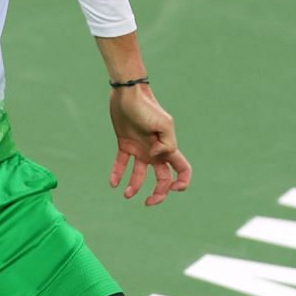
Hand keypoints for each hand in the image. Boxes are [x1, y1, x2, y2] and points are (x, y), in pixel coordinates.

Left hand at [109, 85, 192, 205]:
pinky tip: (113, 183)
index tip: (173, 189)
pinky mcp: (125, 144)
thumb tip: (157, 157)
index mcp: (168, 148)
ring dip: (135, 187)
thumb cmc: (148, 107)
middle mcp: (156, 152)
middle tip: (148, 202)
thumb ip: (167, 144)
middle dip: (158, 194)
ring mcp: (140, 149)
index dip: (182, 182)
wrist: (128, 94)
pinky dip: (118, 174)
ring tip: (126, 194)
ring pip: (140, 175)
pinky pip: (122, 164)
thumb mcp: (164, 124)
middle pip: (162, 179)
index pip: (182, 169)